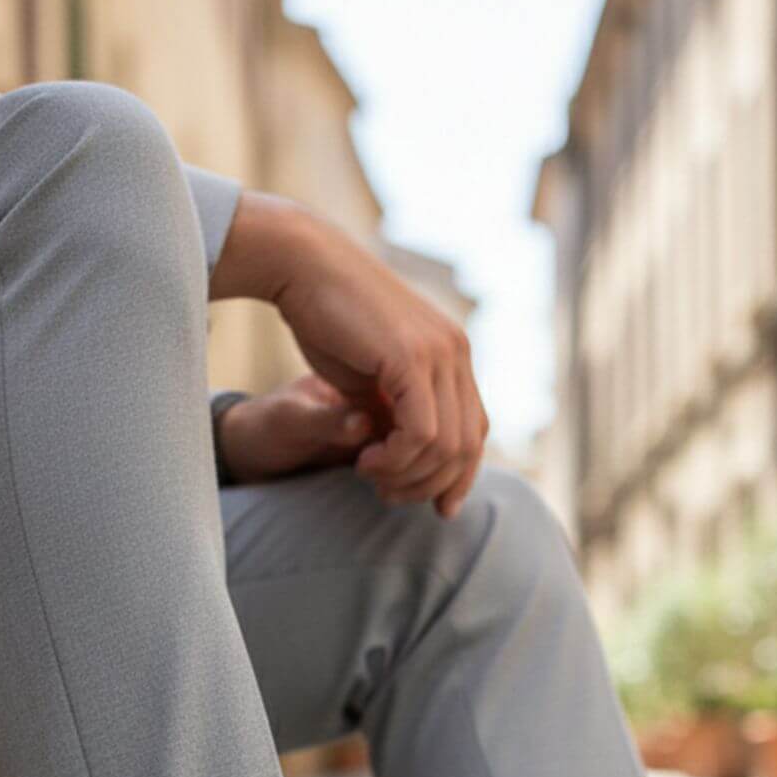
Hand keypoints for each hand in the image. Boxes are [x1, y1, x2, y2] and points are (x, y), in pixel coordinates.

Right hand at [211, 195, 487, 517]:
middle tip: (386, 494)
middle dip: (429, 486)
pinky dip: (397, 459)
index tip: (435, 509)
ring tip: (370, 475)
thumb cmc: (326, 320)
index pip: (474, 432)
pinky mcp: (412, 357)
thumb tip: (408, 456)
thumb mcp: (370, 378)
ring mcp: (440, 352)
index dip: (459, 478)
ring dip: (408, 476)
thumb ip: (394, 413)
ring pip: (447, 446)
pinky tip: (366, 459)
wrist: (302, 267)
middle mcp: (456, 352)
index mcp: (452, 355)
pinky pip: (422, 432)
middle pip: (467, 446)